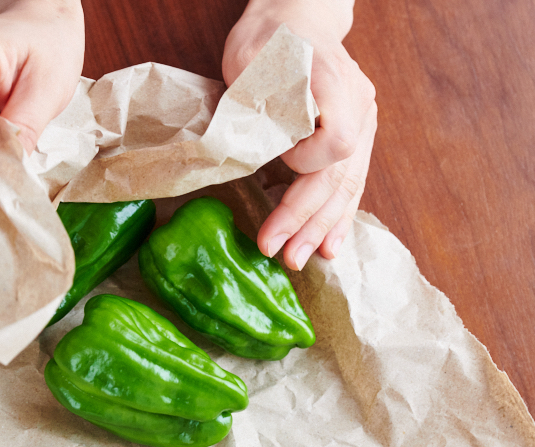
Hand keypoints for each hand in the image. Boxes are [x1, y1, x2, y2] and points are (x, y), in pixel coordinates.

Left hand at [223, 0, 376, 269]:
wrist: (293, 22)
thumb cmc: (266, 40)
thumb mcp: (249, 59)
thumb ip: (260, 101)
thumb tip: (266, 151)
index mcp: (336, 83)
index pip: (337, 142)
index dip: (308, 162)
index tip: (277, 164)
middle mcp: (360, 105)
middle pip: (342, 173)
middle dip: (310, 218)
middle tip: (285, 255)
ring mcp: (362, 122)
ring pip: (348, 184)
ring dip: (324, 226)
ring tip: (304, 258)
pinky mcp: (354, 137)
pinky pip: (349, 181)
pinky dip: (336, 215)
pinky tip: (330, 244)